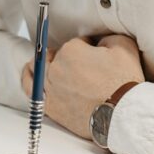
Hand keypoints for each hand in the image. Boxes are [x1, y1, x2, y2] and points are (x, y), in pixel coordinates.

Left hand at [23, 35, 143, 139]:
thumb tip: (98, 41)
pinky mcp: (50, 105)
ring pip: (41, 68)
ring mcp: (50, 87)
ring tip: (49, 63)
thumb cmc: (125, 83)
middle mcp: (56, 67)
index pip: (77, 43)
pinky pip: (30, 88)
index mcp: (72, 50)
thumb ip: (107, 37)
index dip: (89, 48)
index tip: (97, 56)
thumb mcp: (123, 47)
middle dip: (67, 56)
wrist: (123, 115)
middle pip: (57, 55)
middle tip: (81, 64)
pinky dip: (29, 77)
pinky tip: (30, 72)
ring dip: (45, 63)